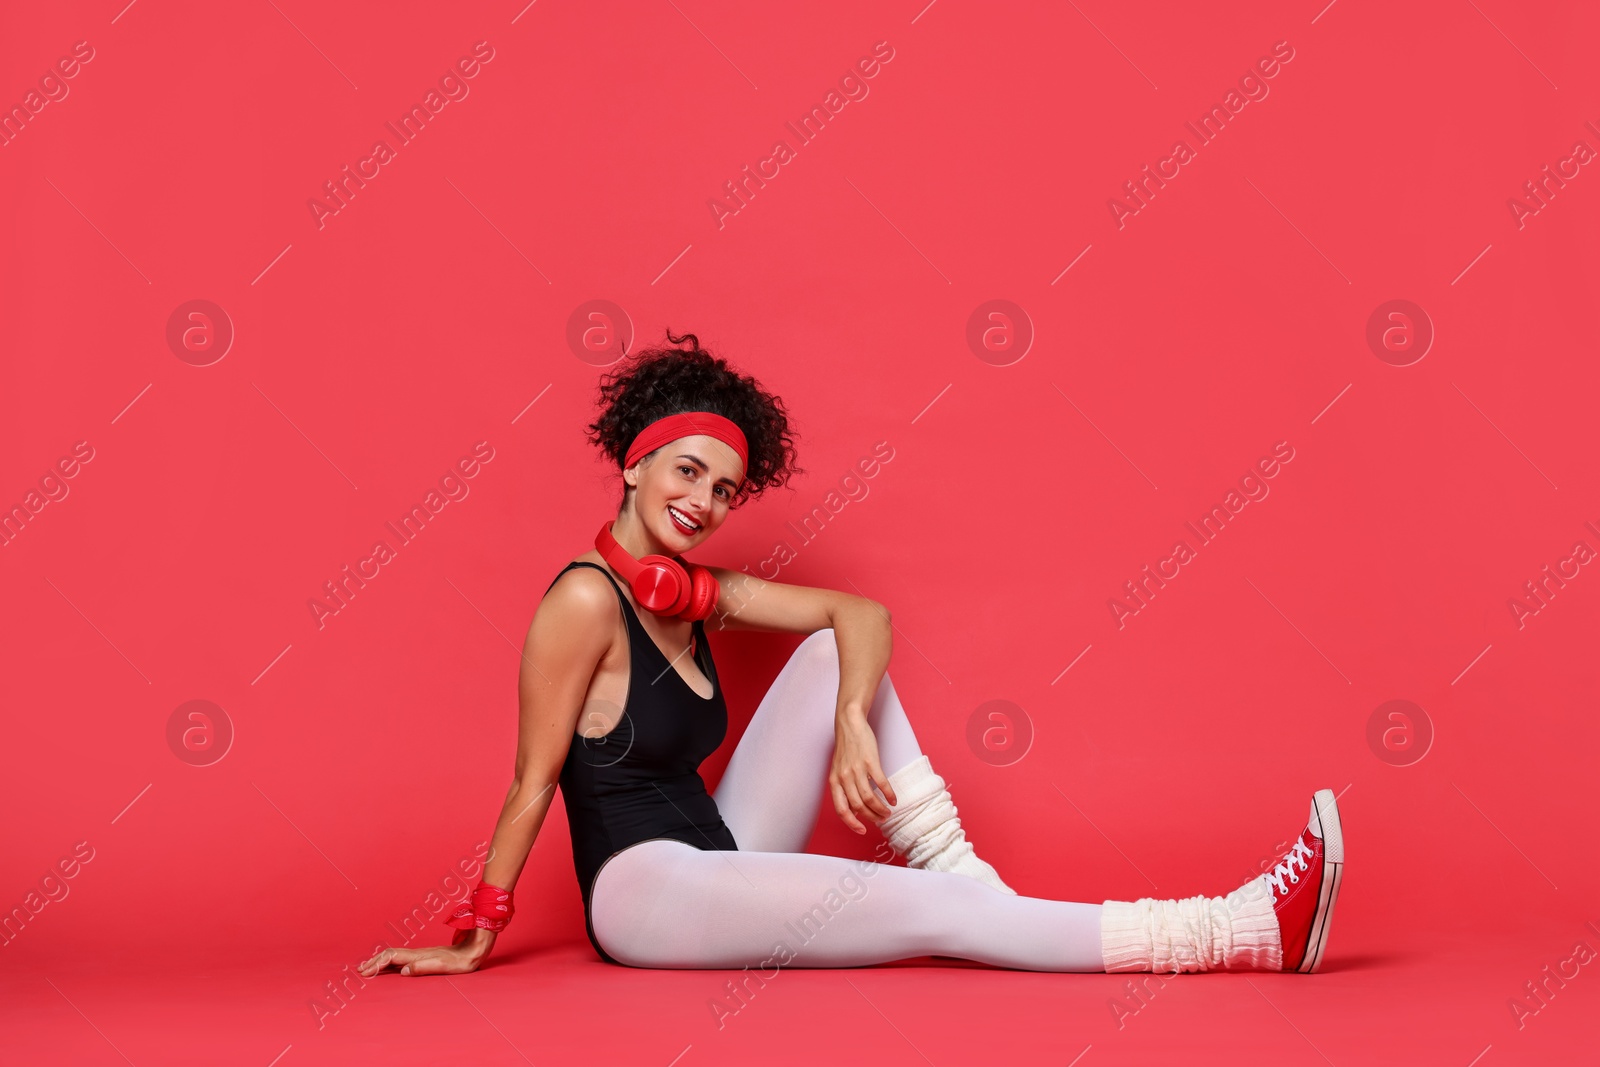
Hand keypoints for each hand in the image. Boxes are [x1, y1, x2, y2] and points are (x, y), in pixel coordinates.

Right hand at [358, 928, 493, 977]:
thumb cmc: (462, 960)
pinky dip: (390, 961)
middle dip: (374, 962)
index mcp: (419, 956)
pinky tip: (389, 965)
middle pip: (390, 955)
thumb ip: (424, 967)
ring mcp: (421, 953)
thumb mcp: (445, 966)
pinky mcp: (426, 956)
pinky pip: (402, 957)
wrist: (475, 946)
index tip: (364, 973)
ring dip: (380, 961)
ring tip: (368, 966)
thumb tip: (403, 971)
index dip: (377, 965)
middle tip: (359, 971)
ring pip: (395, 955)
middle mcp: (418, 953)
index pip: (391, 958)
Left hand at [828, 711, 896, 833]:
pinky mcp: (870, 761)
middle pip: (859, 807)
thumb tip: (855, 808)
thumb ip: (844, 787)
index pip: (841, 810)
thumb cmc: (846, 747)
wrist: (849, 724)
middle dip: (872, 817)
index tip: (862, 831)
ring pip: (870, 798)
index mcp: (834, 782)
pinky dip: (888, 794)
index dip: (851, 823)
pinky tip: (893, 799)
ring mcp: (857, 770)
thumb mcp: (838, 769)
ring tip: (888, 812)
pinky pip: (881, 784)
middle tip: (882, 820)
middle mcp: (844, 778)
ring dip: (881, 809)